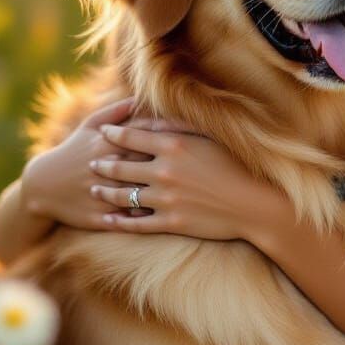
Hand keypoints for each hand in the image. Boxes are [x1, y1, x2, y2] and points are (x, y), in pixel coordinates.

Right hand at [21, 95, 191, 231]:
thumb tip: (142, 96)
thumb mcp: (89, 125)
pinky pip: (129, 220)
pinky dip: (149, 219)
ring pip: (143, 195)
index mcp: (109, 143)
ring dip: (168, 195)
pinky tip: (171, 217)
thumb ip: (118, 111)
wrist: (41, 186)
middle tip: (211, 163)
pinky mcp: (99, 217)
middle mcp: (108, 168)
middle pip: (150, 164)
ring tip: (196, 192)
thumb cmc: (74, 150)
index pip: (148, 135)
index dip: (176, 133)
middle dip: (179, 165)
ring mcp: (103, 194)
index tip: (203, 131)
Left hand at [89, 121, 288, 244]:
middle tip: (91, 163)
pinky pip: (135, 223)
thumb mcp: (209, 138)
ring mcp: (165, 199)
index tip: (103, 133)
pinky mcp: (170, 223)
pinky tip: (107, 219)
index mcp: (174, 147)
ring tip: (95, 190)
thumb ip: (178, 127)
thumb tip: (152, 120)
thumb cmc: (236, 165)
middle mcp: (164, 172)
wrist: (253, 203)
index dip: (114, 134)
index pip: (132, 138)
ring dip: (106, 192)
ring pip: (123, 196)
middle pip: (122, 167)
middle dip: (103, 164)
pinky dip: (118, 221)